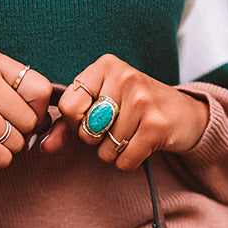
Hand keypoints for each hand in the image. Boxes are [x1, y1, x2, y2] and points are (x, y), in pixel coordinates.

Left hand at [40, 54, 208, 170]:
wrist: (184, 115)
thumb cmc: (135, 109)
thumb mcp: (102, 105)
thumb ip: (68, 125)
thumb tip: (42, 147)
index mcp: (106, 66)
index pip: (68, 105)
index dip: (75, 122)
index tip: (90, 119)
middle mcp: (125, 77)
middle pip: (85, 131)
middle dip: (96, 139)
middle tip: (118, 126)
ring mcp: (142, 100)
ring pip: (104, 149)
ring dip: (114, 151)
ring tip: (132, 134)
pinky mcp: (156, 126)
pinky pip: (123, 160)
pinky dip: (128, 162)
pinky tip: (141, 145)